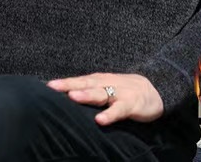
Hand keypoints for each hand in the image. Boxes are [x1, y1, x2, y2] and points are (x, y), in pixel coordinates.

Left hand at [47, 73, 163, 125]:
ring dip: (86, 95)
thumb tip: (65, 101)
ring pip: (100, 93)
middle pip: (85, 84)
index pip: (77, 81)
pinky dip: (110, 114)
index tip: (45, 86)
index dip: (62, 83)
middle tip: (52, 87)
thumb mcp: (106, 89)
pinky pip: (119, 109)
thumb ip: (89, 93)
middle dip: (68, 85)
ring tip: (72, 97)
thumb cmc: (123, 91)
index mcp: (98, 81)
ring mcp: (119, 92)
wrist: (155, 89)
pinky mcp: (131, 103)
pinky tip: (100, 120)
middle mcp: (106, 84)